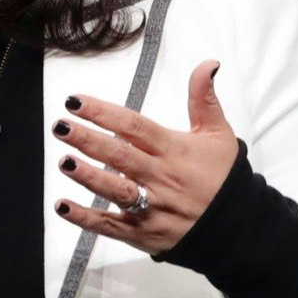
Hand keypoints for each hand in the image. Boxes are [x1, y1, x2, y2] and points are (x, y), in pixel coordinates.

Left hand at [52, 59, 239, 254]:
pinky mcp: (142, 233)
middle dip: (87, 140)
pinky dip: (85, 218)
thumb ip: (204, 98)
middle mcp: (161, 178)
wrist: (237, 228)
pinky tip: (62, 206)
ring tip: (64, 161)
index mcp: (175, 151)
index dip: (104, 113)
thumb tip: (207, 64)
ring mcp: (151, 208)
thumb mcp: (218, 134)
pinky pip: (110, 226)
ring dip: (87, 177)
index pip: (134, 127)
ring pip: (115, 191)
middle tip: (60, 126)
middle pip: (120, 156)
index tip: (76, 102)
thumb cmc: (223, 178)